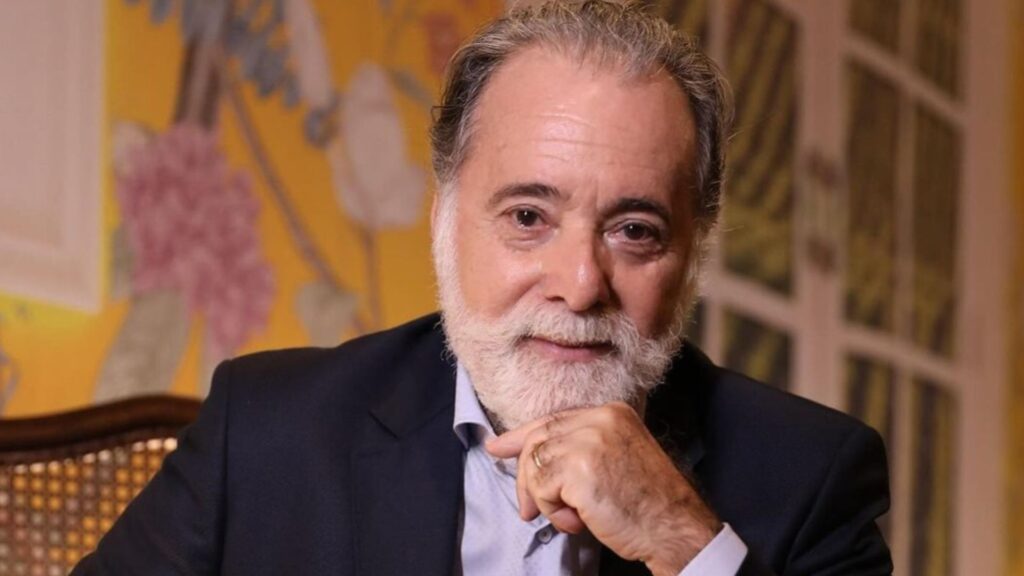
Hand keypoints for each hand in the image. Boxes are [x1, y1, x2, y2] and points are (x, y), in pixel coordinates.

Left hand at [485, 402, 721, 575]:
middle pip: (538, 439)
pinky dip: (552, 511)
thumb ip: (579, 449)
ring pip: (535, 464)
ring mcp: (589, 440)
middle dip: (525, 478)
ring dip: (545, 500)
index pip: (553, 419)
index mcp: (611, 412)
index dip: (521, 435)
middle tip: (528, 510)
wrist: (675, 526)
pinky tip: (578, 521)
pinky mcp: (578, 467)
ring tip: (571, 518)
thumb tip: (526, 455)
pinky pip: (541, 488)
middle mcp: (599, 418)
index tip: (497, 447)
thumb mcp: (615, 459)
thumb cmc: (647, 503)